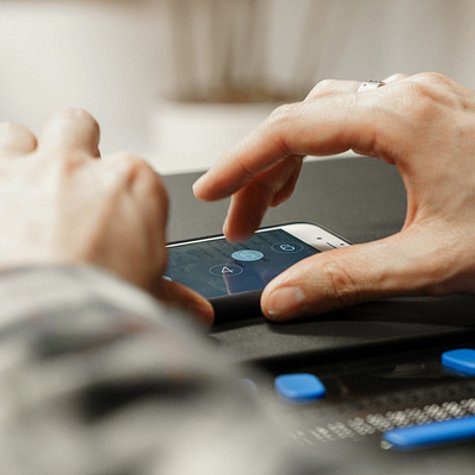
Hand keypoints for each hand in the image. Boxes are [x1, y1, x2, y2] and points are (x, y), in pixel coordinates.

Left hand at [0, 109, 212, 323]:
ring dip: (23, 157)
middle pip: (78, 127)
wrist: (45, 324)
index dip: (122, 197)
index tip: (116, 223)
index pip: (132, 172)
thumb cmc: (101, 306)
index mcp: (133, 184)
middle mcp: (80, 167)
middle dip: (75, 148)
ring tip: (23, 193)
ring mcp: (28, 171)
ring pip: (21, 135)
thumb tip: (197, 309)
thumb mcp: (151, 298)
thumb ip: (174, 295)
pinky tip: (3, 208)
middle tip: (71, 184)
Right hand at [193, 72, 474, 320]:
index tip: (210, 191)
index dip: (240, 164)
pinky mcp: (418, 117)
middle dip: (258, 173)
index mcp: (398, 122)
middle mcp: (402, 100)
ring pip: (320, 119)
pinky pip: (347, 122)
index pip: (289, 132)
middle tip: (240, 220)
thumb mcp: (427, 261)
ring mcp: (412, 104)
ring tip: (267, 204)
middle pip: (298, 123)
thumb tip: (285, 297)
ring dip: (285, 161)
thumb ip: (346, 279)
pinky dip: (316, 151)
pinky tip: (310, 177)